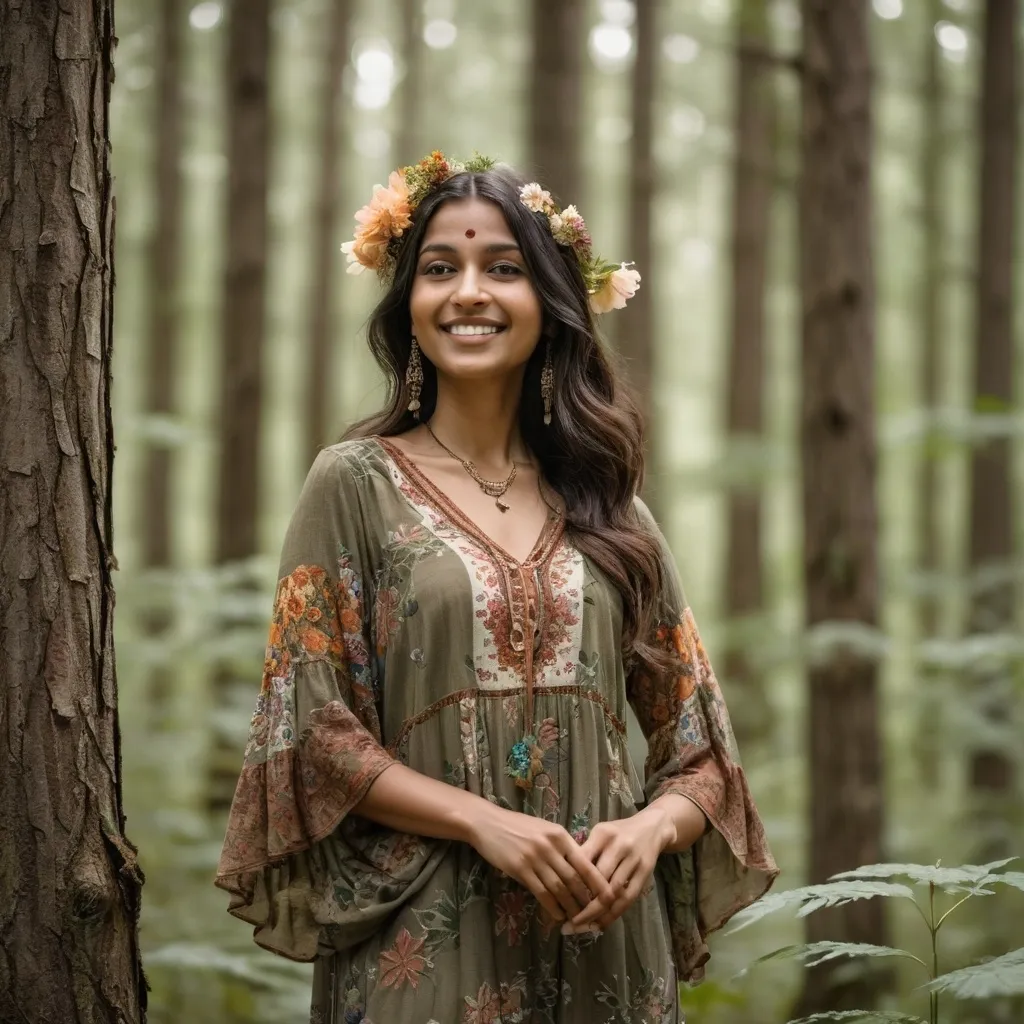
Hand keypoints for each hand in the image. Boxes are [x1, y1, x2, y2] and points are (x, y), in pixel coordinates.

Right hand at [468, 804, 616, 923]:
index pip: (585, 862)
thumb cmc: (518, 826)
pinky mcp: (520, 869)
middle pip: (574, 878)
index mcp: (560, 835)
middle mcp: (550, 846)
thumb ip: (561, 846)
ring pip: (559, 888)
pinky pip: (541, 892)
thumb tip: (579, 866)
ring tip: (578, 919)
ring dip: (570, 906)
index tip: (609, 896)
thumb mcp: (544, 829)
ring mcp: (535, 858)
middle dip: (586, 899)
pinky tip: (558, 915)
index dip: (598, 882)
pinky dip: (552, 907)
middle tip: (595, 913)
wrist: (488, 823)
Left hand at [563, 806, 675, 932]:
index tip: (556, 901)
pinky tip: (601, 925)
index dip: (570, 883)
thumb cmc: (618, 832)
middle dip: (582, 906)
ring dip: (597, 914)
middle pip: (598, 881)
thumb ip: (585, 852)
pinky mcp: (645, 873)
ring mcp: (633, 860)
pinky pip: (628, 898)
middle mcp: (618, 846)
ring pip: (613, 893)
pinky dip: (614, 914)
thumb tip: (562, 877)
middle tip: (567, 924)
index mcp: (602, 835)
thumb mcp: (600, 834)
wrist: (652, 826)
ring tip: (581, 929)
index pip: (583, 861)